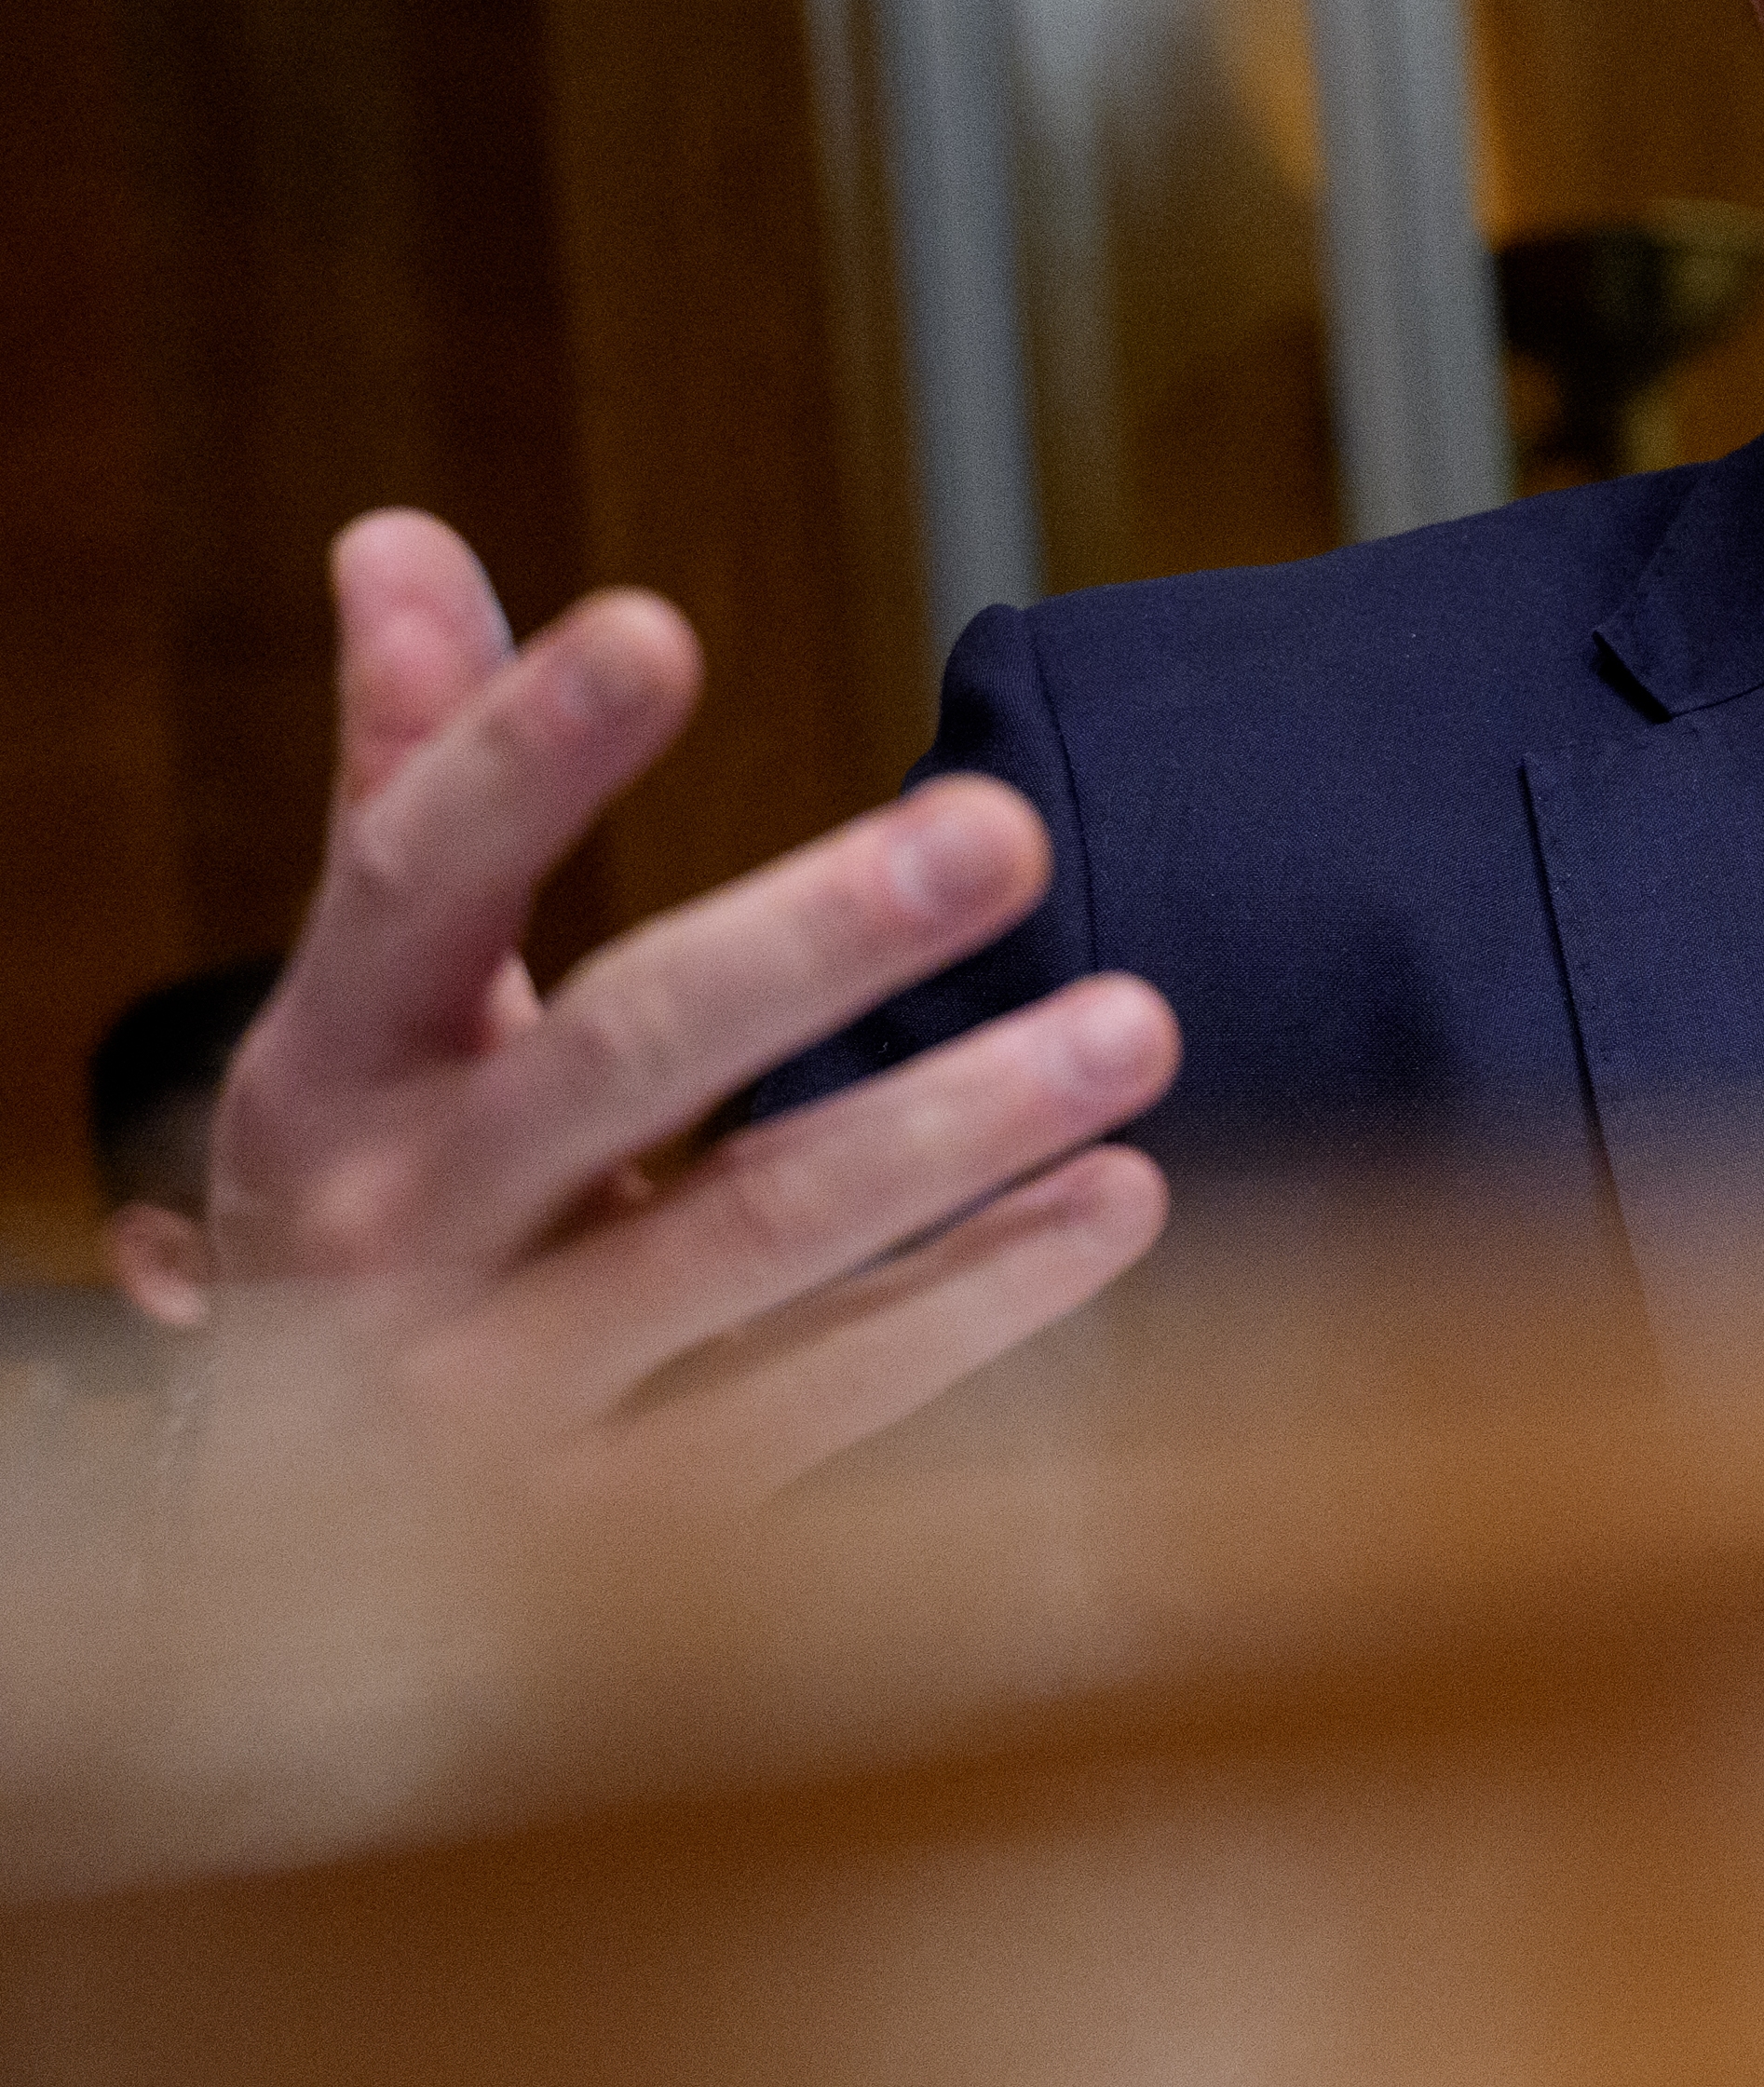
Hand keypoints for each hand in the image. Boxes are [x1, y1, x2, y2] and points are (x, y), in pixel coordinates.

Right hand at [202, 514, 1179, 1509]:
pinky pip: (818, 1406)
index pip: (414, 876)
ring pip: (745, 1244)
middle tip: (1004, 827)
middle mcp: (394, 1227)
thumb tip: (397, 528)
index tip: (658, 622)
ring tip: (1137, 1021)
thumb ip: (407, 779)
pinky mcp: (624, 1534)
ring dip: (952, 1128)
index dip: (525, 753)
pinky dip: (975, 1307)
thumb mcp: (365, 1011)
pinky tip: (1121, 1204)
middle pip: (616, 1057)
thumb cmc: (388, 1200)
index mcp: (328, 1065)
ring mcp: (500, 1396)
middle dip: (813, 944)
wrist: (303, 1558)